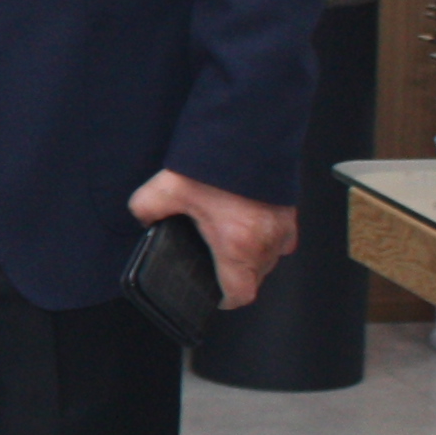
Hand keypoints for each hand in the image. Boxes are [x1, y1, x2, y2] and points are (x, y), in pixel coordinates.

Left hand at [132, 168, 298, 307]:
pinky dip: (265, 239)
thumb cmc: (217, 164)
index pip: (240, 294)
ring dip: (251, 257)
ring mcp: (283, 228)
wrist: (250, 135)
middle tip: (214, 262)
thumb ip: (145, 210)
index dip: (226, 299)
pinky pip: (281, 239)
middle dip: (235, 275)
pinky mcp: (291, 214)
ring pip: (269, 260)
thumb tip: (144, 220)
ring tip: (227, 242)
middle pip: (255, 278)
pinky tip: (246, 225)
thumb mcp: (166, 188)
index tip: (216, 296)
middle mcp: (266, 242)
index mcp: (238, 244)